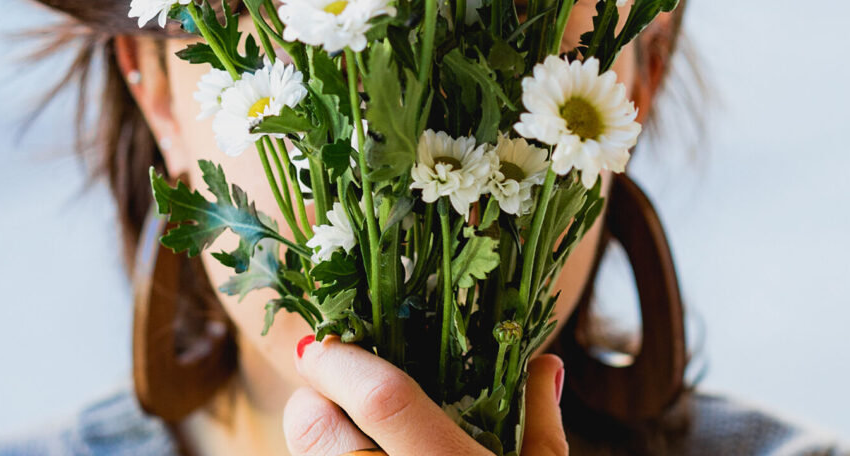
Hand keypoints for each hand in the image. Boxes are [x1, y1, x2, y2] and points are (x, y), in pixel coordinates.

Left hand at [284, 336, 568, 455]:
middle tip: (341, 392)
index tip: (324, 339)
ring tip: (360, 433)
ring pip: (305, 453)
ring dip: (322, 435)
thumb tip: (544, 362)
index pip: (383, 398)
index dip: (345, 361)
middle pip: (312, 428)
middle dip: (315, 399)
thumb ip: (538, 419)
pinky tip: (365, 454)